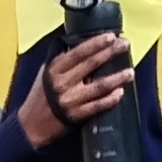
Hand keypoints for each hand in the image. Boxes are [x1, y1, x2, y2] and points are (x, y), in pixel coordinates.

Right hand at [14, 29, 130, 146]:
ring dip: (116, 78)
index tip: (111, 36)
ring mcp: (70, 100)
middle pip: (91, 65)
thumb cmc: (40, 96)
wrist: (31, 125)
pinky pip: (97, 106)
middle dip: (110, 53)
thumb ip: (61, 59)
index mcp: (55, 69)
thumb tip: (77, 42)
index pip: (78, 52)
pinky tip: (120, 93)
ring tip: (130, 72)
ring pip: (98, 86)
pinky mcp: (76, 116)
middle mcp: (62, 83)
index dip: (96, 43)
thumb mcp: (45, 73)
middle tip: (126, 45)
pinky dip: (110, 99)